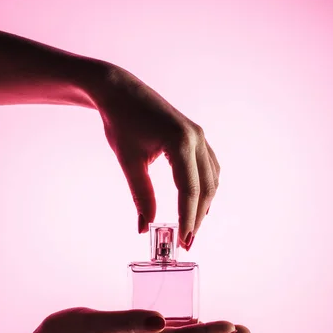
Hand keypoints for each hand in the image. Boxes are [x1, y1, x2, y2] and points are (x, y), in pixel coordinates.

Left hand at [90, 64, 219, 248]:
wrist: (121, 92)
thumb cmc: (121, 122)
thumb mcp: (129, 161)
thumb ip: (141, 195)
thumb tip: (145, 226)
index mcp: (180, 142)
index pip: (189, 190)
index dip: (187, 218)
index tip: (183, 240)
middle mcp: (196, 138)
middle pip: (206, 187)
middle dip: (198, 217)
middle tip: (187, 241)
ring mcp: (200, 136)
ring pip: (211, 179)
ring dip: (204, 204)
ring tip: (192, 227)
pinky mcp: (197, 137)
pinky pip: (209, 167)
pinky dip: (205, 188)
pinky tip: (197, 202)